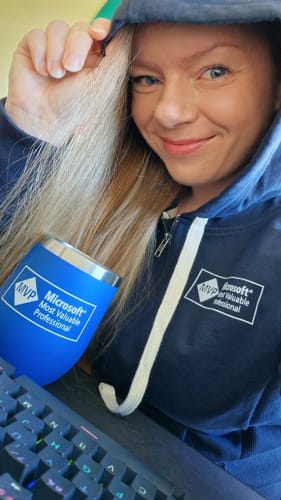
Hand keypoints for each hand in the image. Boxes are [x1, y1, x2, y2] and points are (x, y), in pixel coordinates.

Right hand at [5, 18, 110, 140]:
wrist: (44, 122)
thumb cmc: (75, 108)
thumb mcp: (103, 83)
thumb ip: (117, 55)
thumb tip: (123, 31)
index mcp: (95, 58)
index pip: (101, 30)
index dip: (101, 26)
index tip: (100, 34)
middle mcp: (75, 51)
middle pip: (81, 28)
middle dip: (76, 45)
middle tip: (71, 68)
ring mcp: (53, 48)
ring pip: (57, 28)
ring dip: (56, 51)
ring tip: (54, 74)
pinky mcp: (32, 49)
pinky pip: (36, 35)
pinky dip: (40, 52)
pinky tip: (41, 71)